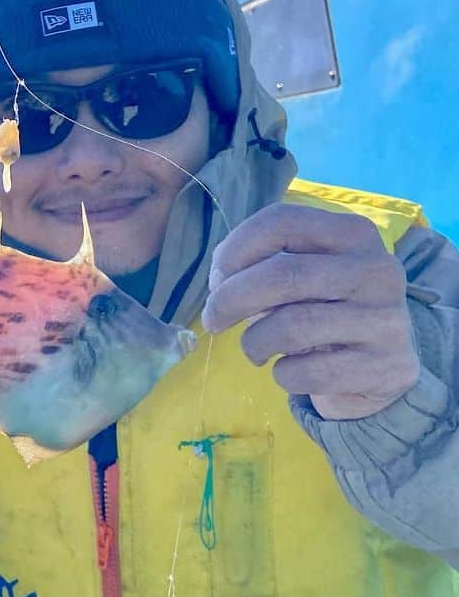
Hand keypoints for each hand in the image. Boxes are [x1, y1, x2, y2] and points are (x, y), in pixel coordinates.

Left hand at [202, 203, 418, 420]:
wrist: (383, 366)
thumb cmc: (328, 309)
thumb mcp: (305, 275)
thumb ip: (264, 265)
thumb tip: (221, 281)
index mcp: (353, 234)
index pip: (281, 222)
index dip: (235, 248)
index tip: (216, 278)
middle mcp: (376, 270)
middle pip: (282, 276)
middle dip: (230, 299)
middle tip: (213, 319)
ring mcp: (385, 319)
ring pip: (291, 326)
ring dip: (254, 342)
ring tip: (254, 349)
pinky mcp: (383, 366)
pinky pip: (308, 372)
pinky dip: (282, 374)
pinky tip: (288, 371)